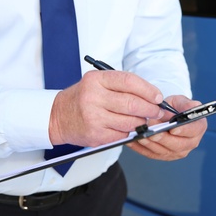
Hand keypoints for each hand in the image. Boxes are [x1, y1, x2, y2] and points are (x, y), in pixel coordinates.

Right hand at [49, 70, 164, 146]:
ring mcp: (94, 118)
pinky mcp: (96, 135)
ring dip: (142, 122)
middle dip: (151, 109)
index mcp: (96, 80)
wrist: (58, 116)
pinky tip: (127, 127)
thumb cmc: (82, 98)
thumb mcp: (97, 82)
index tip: (158, 97)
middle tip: (158, 112)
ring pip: (130, 122)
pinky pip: (122, 134)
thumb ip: (121, 86)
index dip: (148, 90)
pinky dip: (129, 131)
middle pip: (132, 104)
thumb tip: (152, 96)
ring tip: (144, 120)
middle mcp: (94, 97)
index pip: (129, 81)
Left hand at [127, 95, 206, 160]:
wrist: (167, 116)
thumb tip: (184, 110)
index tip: (173, 128)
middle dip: (162, 138)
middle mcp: (190, 142)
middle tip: (151, 132)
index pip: (193, 130)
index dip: (184, 130)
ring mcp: (177, 152)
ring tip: (139, 136)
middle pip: (177, 144)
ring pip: (163, 151)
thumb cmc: (175, 107)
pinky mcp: (164, 156)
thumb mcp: (180, 101)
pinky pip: (151, 154)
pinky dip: (140, 148)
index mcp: (198, 127)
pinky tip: (132, 141)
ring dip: (150, 144)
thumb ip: (184, 104)